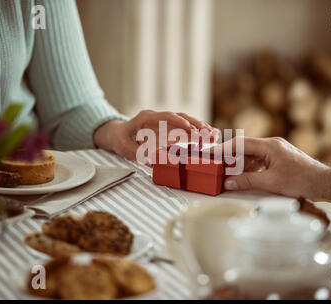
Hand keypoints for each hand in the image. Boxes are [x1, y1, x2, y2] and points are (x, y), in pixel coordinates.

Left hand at [94, 110, 215, 160]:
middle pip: (180, 116)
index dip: (179, 122)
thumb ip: (140, 154)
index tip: (190, 128)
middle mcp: (157, 117)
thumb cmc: (121, 140)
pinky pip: (184, 126)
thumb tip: (156, 161)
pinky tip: (208, 135)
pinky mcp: (168, 126)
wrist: (118, 134)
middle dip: (195, 124)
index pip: (165, 116)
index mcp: (146, 118)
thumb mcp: (126, 149)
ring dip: (199, 127)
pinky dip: (196, 131)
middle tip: (208, 133)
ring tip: (213, 134)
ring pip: (185, 120)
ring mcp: (164, 120)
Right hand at [220, 136, 330, 198]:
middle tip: (214, 165)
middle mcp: (272, 145)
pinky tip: (242, 176)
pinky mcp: (279, 159)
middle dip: (228, 157)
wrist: (324, 184)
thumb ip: (247, 181)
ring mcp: (276, 151)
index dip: (223, 149)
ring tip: (226, 173)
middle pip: (244, 148)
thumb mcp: (270, 182)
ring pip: (251, 155)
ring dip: (238, 164)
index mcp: (269, 146)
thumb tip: (228, 182)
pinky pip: (259, 161)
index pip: (240, 144)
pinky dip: (248, 168)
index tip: (210, 154)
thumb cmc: (302, 181)